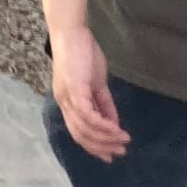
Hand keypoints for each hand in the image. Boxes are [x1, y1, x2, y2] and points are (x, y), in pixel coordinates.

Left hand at [52, 23, 129, 161]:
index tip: (110, 155)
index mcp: (66, 101)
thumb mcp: (96, 82)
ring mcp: (66, 97)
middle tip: (120, 152)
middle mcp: (63, 103)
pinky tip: (116, 129)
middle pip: (80, 135)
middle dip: (101, 147)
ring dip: (106, 138)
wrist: (72, 31)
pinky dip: (103, 125)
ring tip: (123, 141)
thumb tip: (114, 123)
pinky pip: (88, 115)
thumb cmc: (82, 53)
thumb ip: (103, 103)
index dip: (94, 146)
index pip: (78, 132)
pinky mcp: (74, 90)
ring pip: (84, 128)